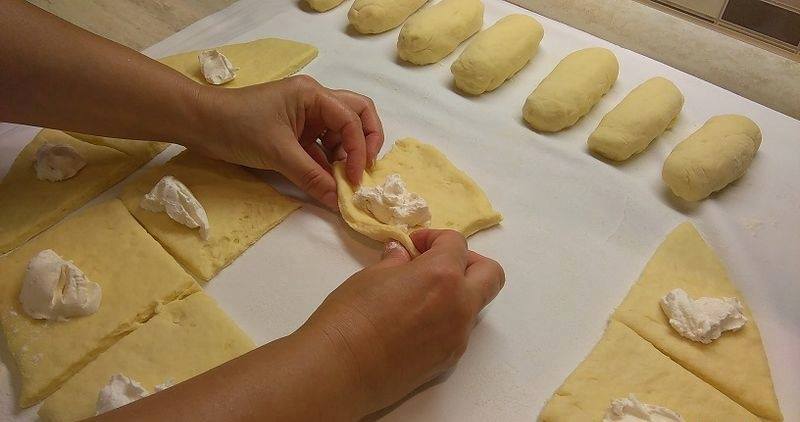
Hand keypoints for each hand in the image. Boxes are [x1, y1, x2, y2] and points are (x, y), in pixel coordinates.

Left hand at [189, 75, 383, 209]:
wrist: (199, 124)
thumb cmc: (237, 127)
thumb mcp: (278, 153)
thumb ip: (312, 178)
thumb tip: (338, 203)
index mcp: (313, 95)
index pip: (352, 119)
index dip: (359, 150)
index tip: (352, 180)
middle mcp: (314, 101)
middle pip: (356, 115)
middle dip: (366, 142)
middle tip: (363, 170)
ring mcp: (304, 116)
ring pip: (340, 133)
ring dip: (346, 156)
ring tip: (342, 181)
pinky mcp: (294, 132)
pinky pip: (321, 146)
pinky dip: (327, 163)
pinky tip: (326, 182)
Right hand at [299, 229, 504, 416]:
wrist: (341, 370)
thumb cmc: (351, 315)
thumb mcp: (371, 276)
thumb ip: (397, 262)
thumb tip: (402, 255)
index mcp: (443, 276)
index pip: (457, 244)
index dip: (435, 238)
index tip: (413, 245)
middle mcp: (460, 305)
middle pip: (490, 274)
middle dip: (468, 261)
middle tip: (435, 264)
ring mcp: (458, 336)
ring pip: (475, 304)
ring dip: (457, 292)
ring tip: (419, 295)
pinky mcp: (449, 359)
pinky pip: (459, 329)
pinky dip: (445, 317)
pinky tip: (412, 323)